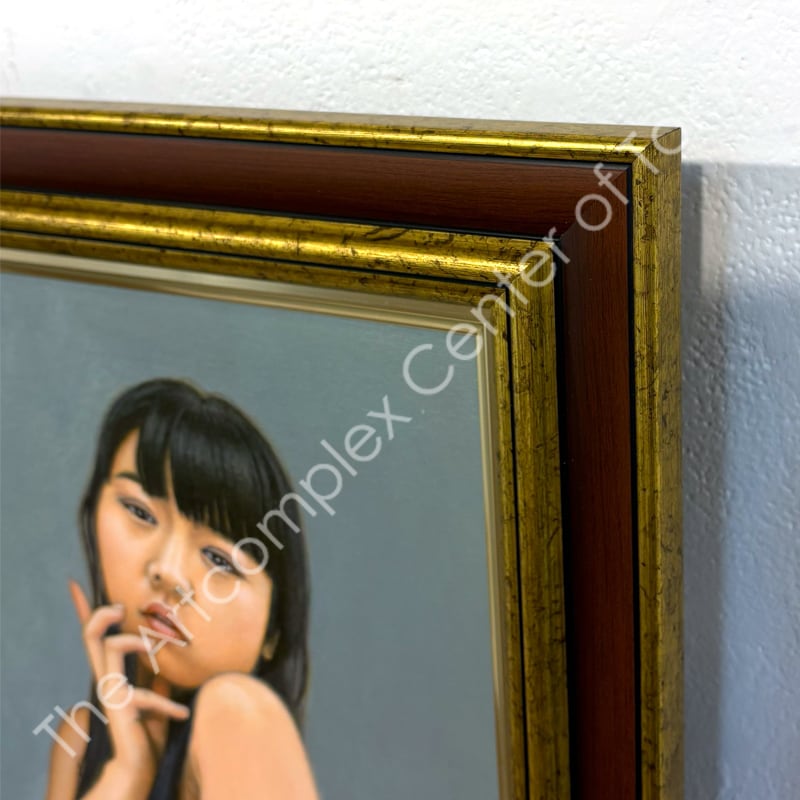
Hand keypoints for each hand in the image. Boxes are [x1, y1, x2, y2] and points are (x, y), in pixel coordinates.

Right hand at [68, 580, 189, 798]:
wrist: (138, 774)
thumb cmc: (147, 741)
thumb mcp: (157, 706)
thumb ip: (158, 686)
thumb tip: (167, 673)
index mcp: (116, 677)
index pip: (98, 641)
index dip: (87, 615)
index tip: (75, 586)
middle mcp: (107, 682)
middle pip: (90, 638)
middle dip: (98, 614)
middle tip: (118, 605)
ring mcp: (110, 694)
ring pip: (108, 649)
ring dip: (134, 641)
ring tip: (155, 643)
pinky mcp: (119, 710)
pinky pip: (139, 692)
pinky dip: (163, 702)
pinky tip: (181, 715)